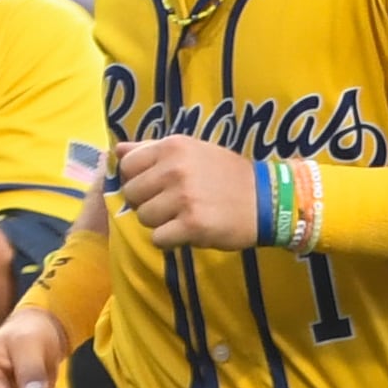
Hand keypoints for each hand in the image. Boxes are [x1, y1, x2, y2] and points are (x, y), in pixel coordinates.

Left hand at [109, 133, 262, 251]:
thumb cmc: (228, 175)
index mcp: (173, 147)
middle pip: (132, 194)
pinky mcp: (192, 224)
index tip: (159, 185)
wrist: (269, 200)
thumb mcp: (193, 151)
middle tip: (175, 204)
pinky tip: (189, 232)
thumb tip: (117, 150)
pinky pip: (158, 239)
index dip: (139, 179)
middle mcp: (175, 169)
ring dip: (160, 223)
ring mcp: (183, 197)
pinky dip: (171, 240)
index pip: (128, 166)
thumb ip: (152, 150)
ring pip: (143, 218)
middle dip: (148, 202)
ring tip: (184, 217)